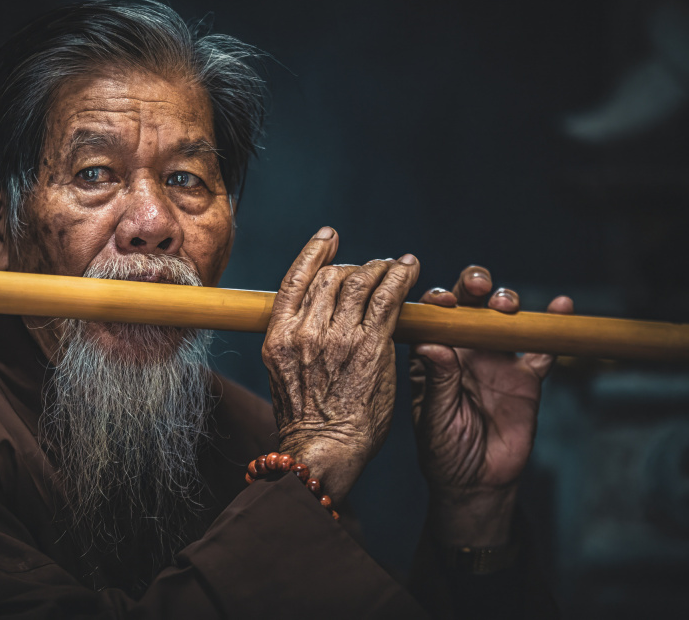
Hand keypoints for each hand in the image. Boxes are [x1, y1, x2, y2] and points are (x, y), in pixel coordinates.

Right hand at [262, 227, 419, 503]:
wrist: (321, 451)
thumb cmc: (305, 422)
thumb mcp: (284, 375)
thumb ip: (297, 343)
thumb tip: (317, 320)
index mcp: (279, 336)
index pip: (296, 278)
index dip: (314, 252)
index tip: (329, 237)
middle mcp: (305, 330)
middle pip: (331, 276)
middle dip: (355, 267)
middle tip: (373, 269)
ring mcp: (337, 336)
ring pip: (360, 281)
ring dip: (381, 268)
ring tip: (396, 266)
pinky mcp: (369, 345)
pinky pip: (387, 297)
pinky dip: (400, 276)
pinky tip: (409, 269)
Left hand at [410, 265, 572, 545]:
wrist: (479, 483)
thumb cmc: (444, 451)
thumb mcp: (434, 419)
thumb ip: (437, 381)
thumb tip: (431, 344)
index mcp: (433, 355)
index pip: (433, 317)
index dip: (437, 303)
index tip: (443, 302)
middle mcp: (463, 348)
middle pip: (469, 303)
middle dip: (472, 285)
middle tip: (478, 286)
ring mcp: (496, 358)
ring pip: (503, 316)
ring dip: (506, 301)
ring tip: (505, 305)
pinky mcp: (526, 375)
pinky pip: (542, 346)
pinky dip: (552, 326)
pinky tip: (560, 308)